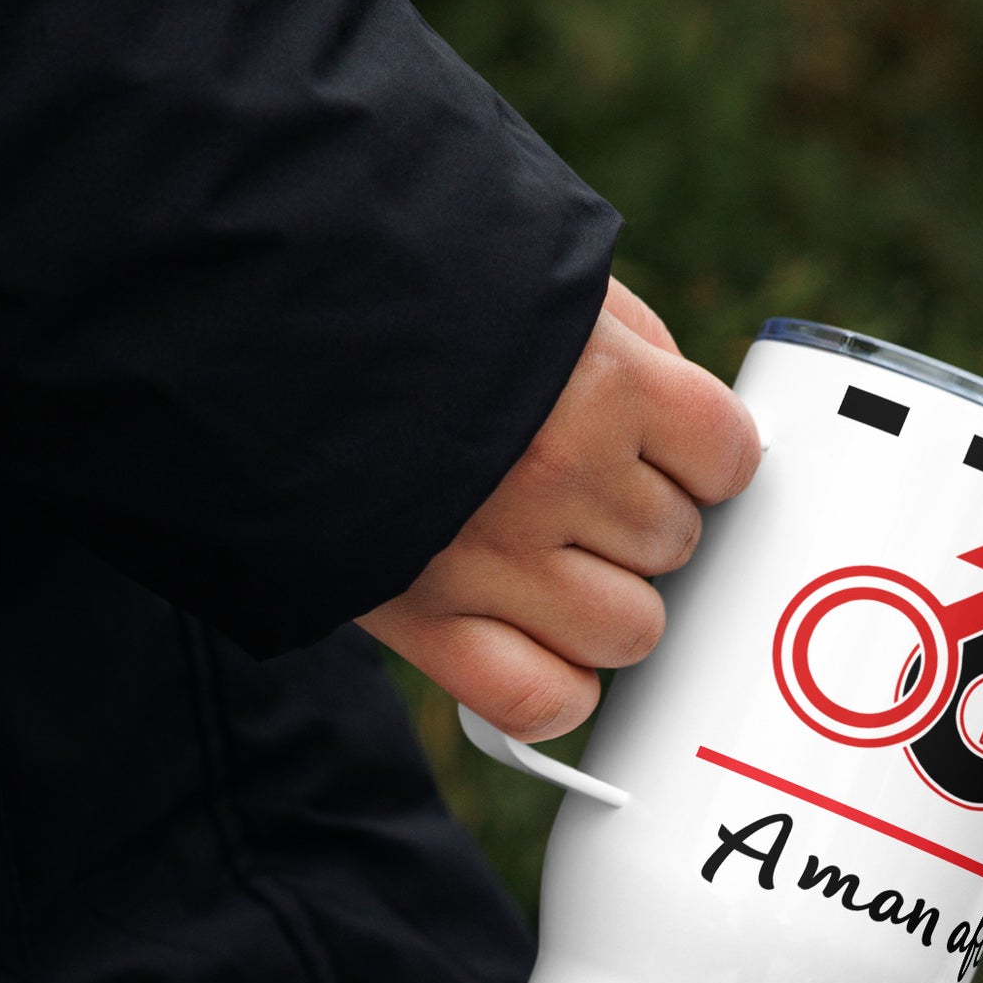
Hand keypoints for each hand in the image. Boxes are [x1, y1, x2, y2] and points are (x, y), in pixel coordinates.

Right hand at [357, 278, 760, 739]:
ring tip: (551, 561)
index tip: (669, 453)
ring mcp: (495, 559)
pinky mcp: (430, 621)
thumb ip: (631, 348)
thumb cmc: (408, 289)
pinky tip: (541, 649)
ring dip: (607, 607)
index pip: (726, 457)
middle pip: (675, 546)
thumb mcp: (541, 281)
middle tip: (579, 493)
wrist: (257, 324)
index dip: (703, 459)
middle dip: (640, 524)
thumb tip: (693, 434)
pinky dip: (556, 690)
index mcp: (601, 382)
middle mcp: (557, 475)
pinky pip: (542, 700)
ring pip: (631, 632)